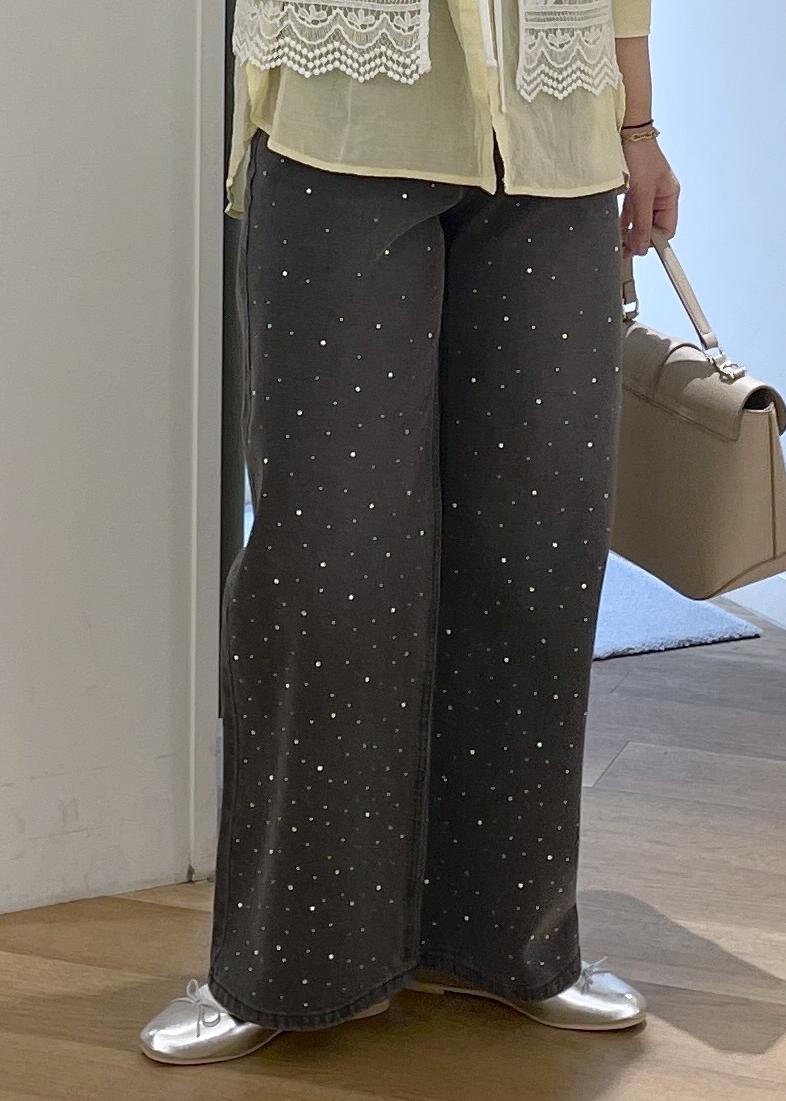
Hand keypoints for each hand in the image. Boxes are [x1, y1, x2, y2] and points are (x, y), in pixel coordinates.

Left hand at [619, 139, 679, 257]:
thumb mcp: (641, 194)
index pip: (666, 229)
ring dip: (628, 231)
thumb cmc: (639, 155)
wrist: (624, 133)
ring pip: (638, 221)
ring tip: (618, 240)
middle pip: (651, 227)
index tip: (641, 251)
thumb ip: (641, 222)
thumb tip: (643, 246)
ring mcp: (645, 193)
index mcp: (669, 196)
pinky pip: (629, 212)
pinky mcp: (632, 190)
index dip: (654, 242)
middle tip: (624, 248)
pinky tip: (615, 227)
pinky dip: (622, 221)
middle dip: (638, 238)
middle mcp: (659, 196)